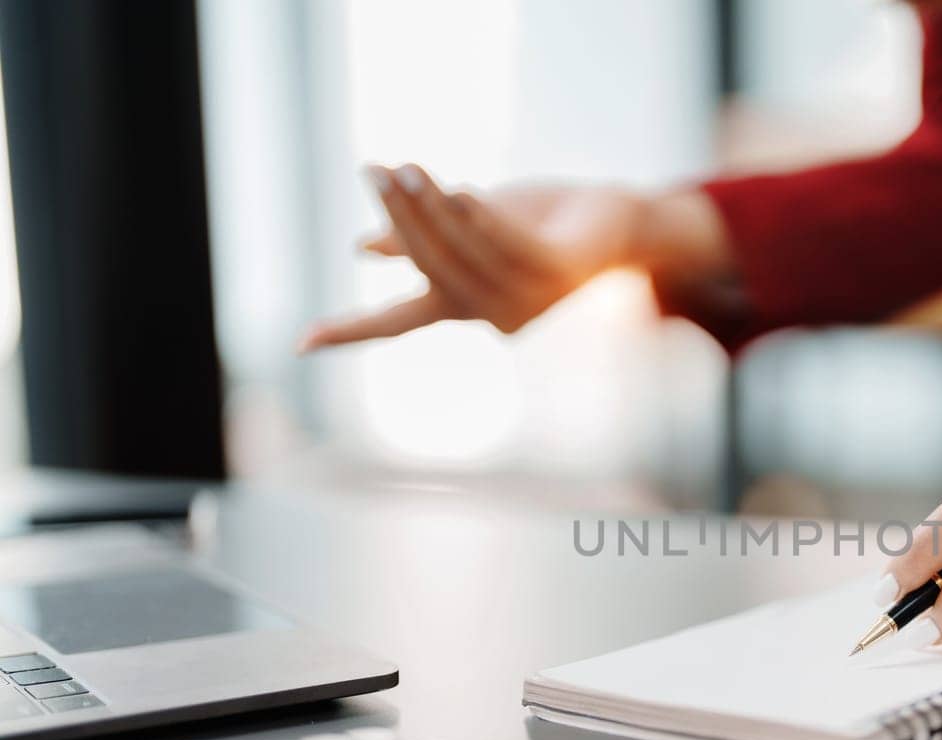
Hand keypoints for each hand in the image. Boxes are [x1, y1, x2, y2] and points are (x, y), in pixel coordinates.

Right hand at [299, 165, 728, 351]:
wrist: (617, 222)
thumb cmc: (540, 225)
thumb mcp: (470, 228)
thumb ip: (422, 239)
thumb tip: (360, 249)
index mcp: (466, 308)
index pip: (398, 324)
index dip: (350, 333)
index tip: (299, 345)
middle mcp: (495, 315)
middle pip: (430, 272)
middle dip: (400, 219)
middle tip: (376, 171)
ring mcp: (531, 299)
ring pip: (467, 257)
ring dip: (434, 210)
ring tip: (409, 168)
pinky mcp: (560, 271)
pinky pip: (510, 247)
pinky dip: (483, 220)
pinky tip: (463, 190)